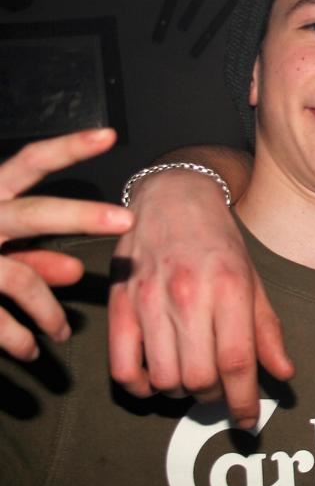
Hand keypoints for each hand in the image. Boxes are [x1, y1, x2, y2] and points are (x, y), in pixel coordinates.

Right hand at [0, 128, 132, 358]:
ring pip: (20, 277)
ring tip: (63, 332)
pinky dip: (16, 337)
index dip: (68, 148)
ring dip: (49, 310)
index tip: (108, 135)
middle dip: (80, 216)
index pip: (28, 162)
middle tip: (125, 220)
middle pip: (32, 213)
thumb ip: (30, 256)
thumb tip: (75, 273)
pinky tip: (30, 350)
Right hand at [108, 169, 292, 429]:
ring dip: (182, 393)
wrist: (173, 198)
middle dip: (215, 397)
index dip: (245, 401)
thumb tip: (284, 375)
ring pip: (164, 378)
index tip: (249, 422)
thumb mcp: (254, 280)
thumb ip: (267, 330)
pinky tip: (157, 380)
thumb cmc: (220, 243)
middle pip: (200, 378)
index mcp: (230, 288)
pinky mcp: (119, 304)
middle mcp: (189, 295)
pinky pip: (123, 368)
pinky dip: (141, 387)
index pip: (238, 361)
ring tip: (193, 380)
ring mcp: (150, 300)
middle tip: (221, 390)